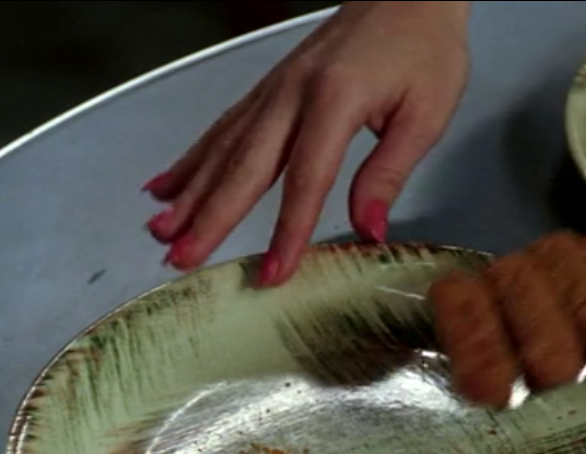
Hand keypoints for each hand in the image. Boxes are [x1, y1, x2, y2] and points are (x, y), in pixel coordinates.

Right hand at [142, 1, 470, 284]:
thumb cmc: (424, 49)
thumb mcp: (425, 115)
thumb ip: (388, 173)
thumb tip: (368, 230)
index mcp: (335, 100)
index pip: (306, 180)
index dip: (288, 231)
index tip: (273, 272)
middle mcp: (293, 92)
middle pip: (245, 165)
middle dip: (211, 217)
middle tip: (180, 258)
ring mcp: (276, 87)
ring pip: (224, 147)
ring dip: (190, 192)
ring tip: (160, 230)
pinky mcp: (270, 86)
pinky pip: (224, 126)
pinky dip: (193, 158)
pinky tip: (167, 184)